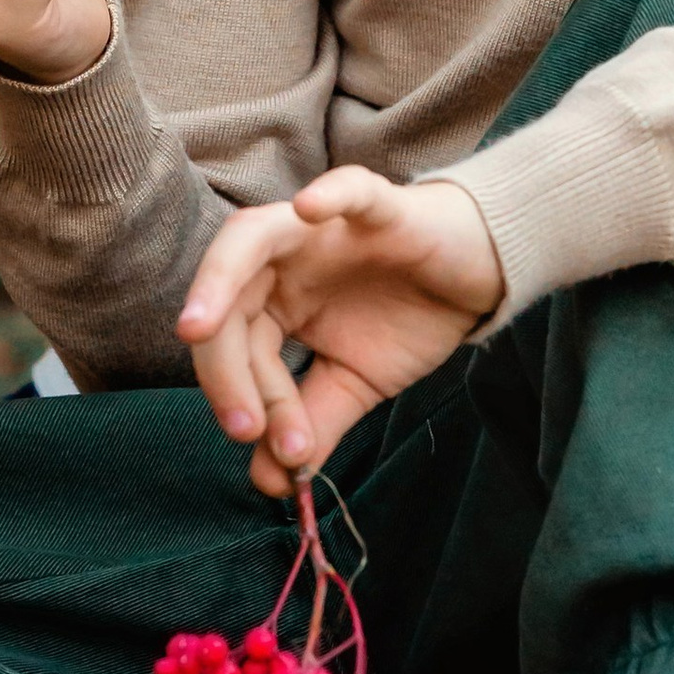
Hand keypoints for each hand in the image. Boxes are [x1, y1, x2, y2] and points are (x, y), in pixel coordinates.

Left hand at [177, 173, 504, 497]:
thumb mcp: (355, 384)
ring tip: (198, 329)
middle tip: (245, 428)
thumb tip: (268, 482)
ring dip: (219, 281)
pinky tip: (308, 207)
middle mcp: (282, 261)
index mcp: (272, 301)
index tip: (282, 457)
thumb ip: (312, 425)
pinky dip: (328, 194)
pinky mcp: (379, 206)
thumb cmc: (405, 320)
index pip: (237, 349)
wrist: (474, 279)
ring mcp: (322, 229)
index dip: (246, 402)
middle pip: (228, 302)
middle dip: (223, 368)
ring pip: (252, 239)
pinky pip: (349, 191)